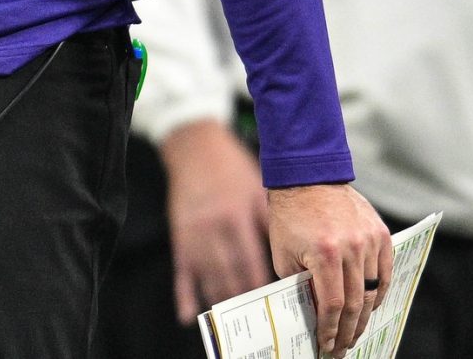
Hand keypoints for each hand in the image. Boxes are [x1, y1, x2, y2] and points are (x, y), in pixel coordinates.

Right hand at [162, 118, 272, 320]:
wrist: (196, 148)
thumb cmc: (232, 169)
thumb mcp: (257, 190)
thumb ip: (271, 222)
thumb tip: (293, 254)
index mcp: (237, 216)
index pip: (253, 261)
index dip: (265, 285)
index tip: (278, 304)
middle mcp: (215, 229)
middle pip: (231, 274)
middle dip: (247, 300)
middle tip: (262, 322)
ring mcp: (195, 235)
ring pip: (209, 278)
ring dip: (222, 302)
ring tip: (236, 324)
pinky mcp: (179, 238)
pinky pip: (181, 273)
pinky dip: (184, 296)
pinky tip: (189, 316)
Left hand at [266, 182, 392, 356]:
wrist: (307, 177)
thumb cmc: (289, 216)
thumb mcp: (284, 255)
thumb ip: (300, 285)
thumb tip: (314, 315)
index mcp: (324, 252)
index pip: (332, 304)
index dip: (330, 329)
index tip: (327, 345)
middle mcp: (351, 246)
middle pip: (356, 303)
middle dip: (348, 331)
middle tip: (343, 347)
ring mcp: (369, 239)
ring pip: (374, 291)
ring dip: (364, 316)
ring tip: (355, 333)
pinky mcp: (380, 232)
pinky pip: (385, 271)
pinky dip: (380, 292)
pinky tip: (371, 306)